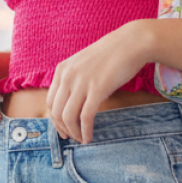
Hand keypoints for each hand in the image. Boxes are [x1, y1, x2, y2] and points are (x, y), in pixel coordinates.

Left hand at [46, 22, 151, 144]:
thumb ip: (75, 78)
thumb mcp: (84, 63)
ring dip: (73, 133)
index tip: (63, 128)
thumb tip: (74, 100)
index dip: (55, 119)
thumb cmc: (111, 54)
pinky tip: (89, 138)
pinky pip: (85, 117)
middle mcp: (67, 76)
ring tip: (81, 139)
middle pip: (56, 112)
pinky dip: (85, 131)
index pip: (50, 101)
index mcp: (62, 70)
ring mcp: (81, 83)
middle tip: (71, 138)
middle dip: (62, 129)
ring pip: (68, 117)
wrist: (131, 43)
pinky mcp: (97, 90)